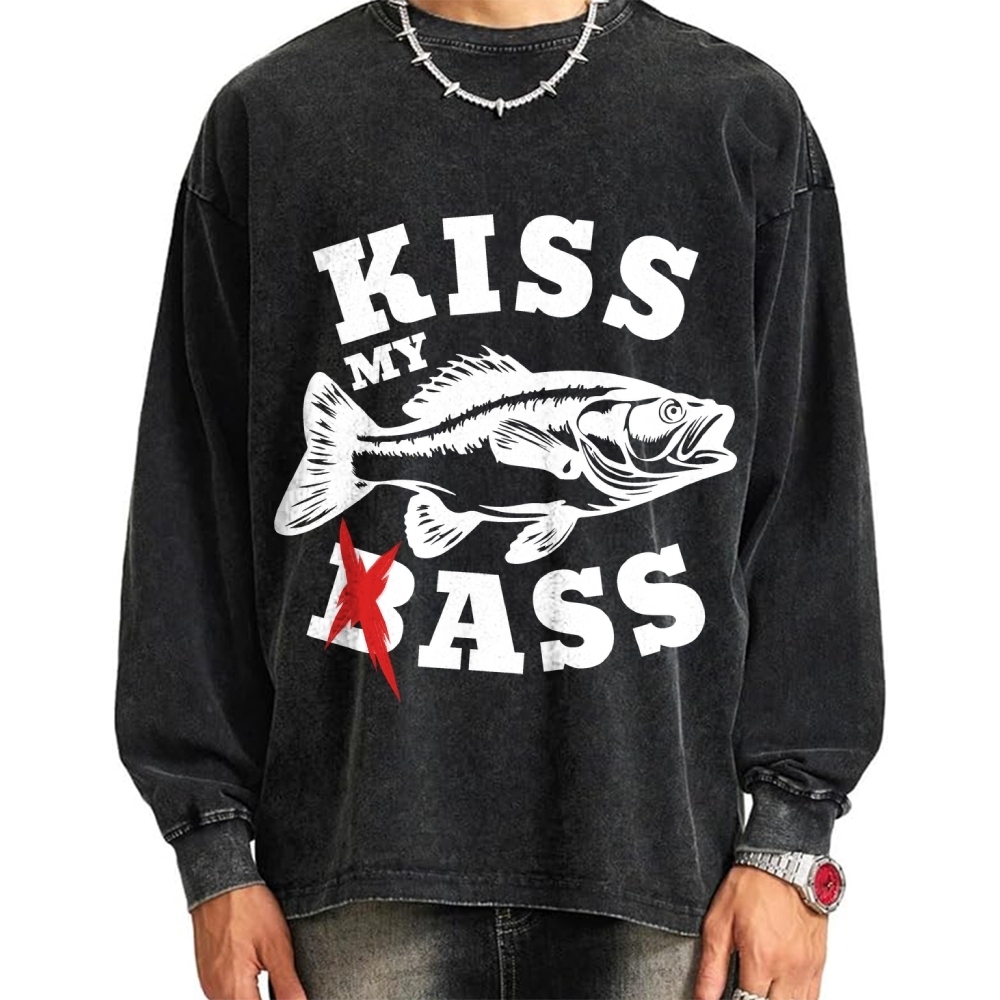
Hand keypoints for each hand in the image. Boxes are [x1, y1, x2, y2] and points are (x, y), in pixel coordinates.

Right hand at [191, 883, 307, 999]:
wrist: (220, 883)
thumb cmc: (247, 908)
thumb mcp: (277, 946)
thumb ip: (287, 984)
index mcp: (234, 990)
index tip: (291, 995)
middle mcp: (216, 993)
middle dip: (266, 999)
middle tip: (286, 989)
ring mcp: (209, 984)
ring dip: (254, 998)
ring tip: (275, 983)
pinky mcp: (208, 974)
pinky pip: (226, 994)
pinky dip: (243, 993)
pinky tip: (258, 977)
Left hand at [694, 865, 827, 999]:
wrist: (785, 862)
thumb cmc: (752, 885)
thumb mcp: (718, 922)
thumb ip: (711, 967)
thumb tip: (704, 999)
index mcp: (761, 960)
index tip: (728, 996)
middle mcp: (789, 969)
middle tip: (743, 991)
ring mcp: (808, 968)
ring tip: (759, 991)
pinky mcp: (820, 963)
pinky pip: (814, 997)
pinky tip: (781, 994)